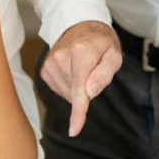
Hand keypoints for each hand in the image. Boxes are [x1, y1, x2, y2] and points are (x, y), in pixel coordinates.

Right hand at [40, 21, 122, 136]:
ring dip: (77, 89)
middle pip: (76, 94)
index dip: (78, 111)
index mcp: (81, 53)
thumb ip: (104, 74)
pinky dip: (69, 87)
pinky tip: (72, 71)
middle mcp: (61, 58)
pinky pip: (60, 90)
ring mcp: (50, 64)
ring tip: (82, 68)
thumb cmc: (101, 44)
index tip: (74, 130)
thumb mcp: (114, 56)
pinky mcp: (45, 70)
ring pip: (67, 95)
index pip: (79, 88)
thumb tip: (89, 92)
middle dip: (87, 90)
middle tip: (93, 69)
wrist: (81, 27)